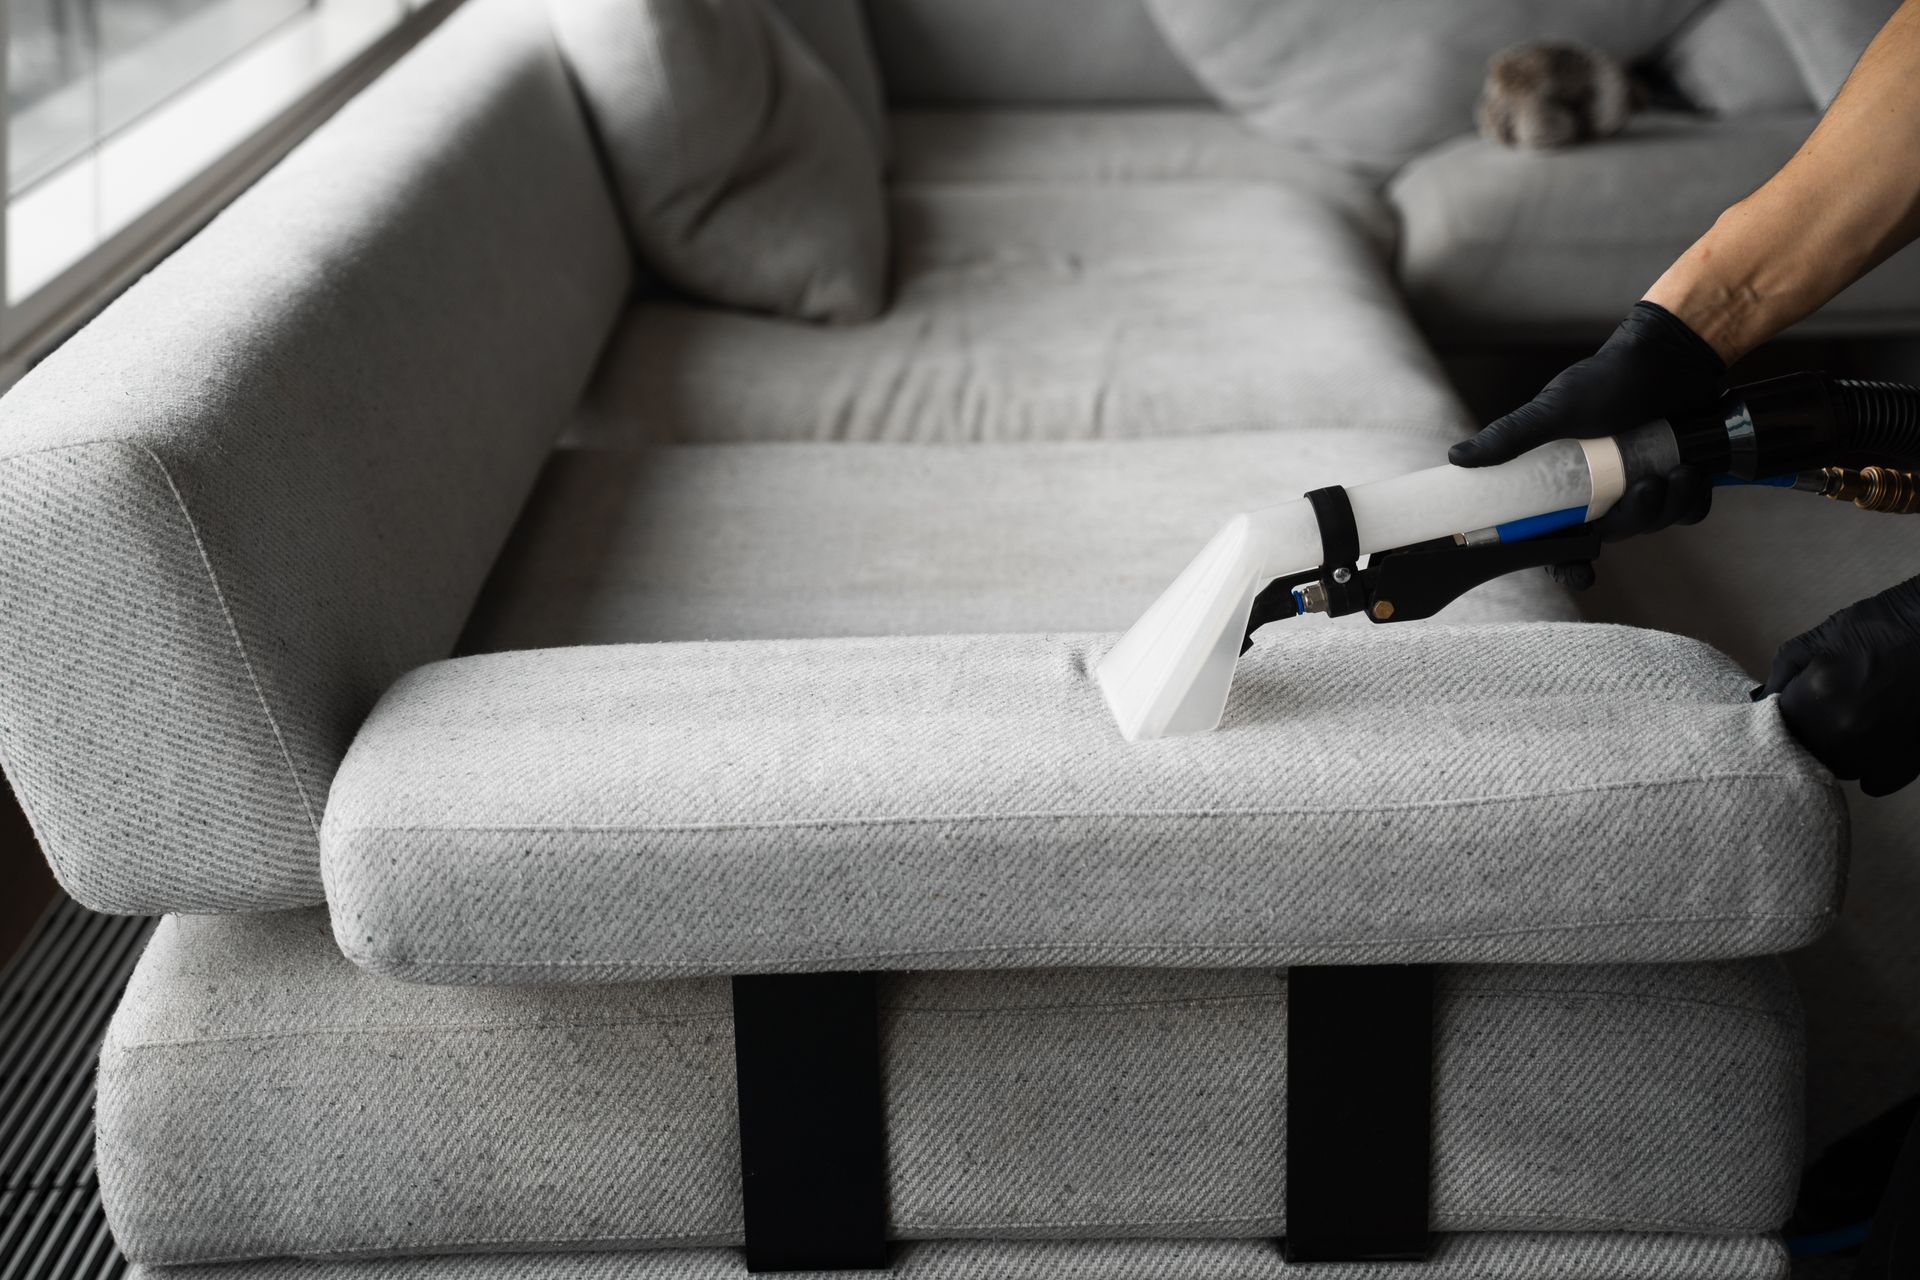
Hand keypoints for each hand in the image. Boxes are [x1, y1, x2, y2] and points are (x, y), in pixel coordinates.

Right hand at [1451, 301, 1726, 551]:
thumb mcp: (1555, 408)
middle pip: (1613, 535)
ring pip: (1652, 523)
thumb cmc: (1609, 378)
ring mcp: (1640, 484)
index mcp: (1564, 482)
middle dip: (1634, 519)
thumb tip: (1457, 458)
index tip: (1582, 575)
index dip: (1565, 565)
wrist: (1670, 355)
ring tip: (1678, 470)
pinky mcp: (1677, 478)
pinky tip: (1692, 470)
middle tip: (1646, 488)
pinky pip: (1687, 510)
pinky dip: (1693, 498)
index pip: (1556, 538)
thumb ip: (1511, 437)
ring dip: (1668, 504)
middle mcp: (1600, 488)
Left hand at [1758, 577, 1919, 796]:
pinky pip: (1874, 782)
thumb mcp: (1821, 638)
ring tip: (1853, 720)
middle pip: (1804, 750)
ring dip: (1836, 750)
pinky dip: (1870, 766)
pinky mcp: (1907, 763)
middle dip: (1807, 732)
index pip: (1775, 724)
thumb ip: (1784, 672)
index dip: (1783, 713)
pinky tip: (1875, 740)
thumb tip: (1761, 701)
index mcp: (1816, 696)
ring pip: (1836, 768)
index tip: (1794, 704)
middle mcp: (1844, 731)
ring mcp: (1878, 751)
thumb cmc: (1882, 626)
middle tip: (1826, 709)